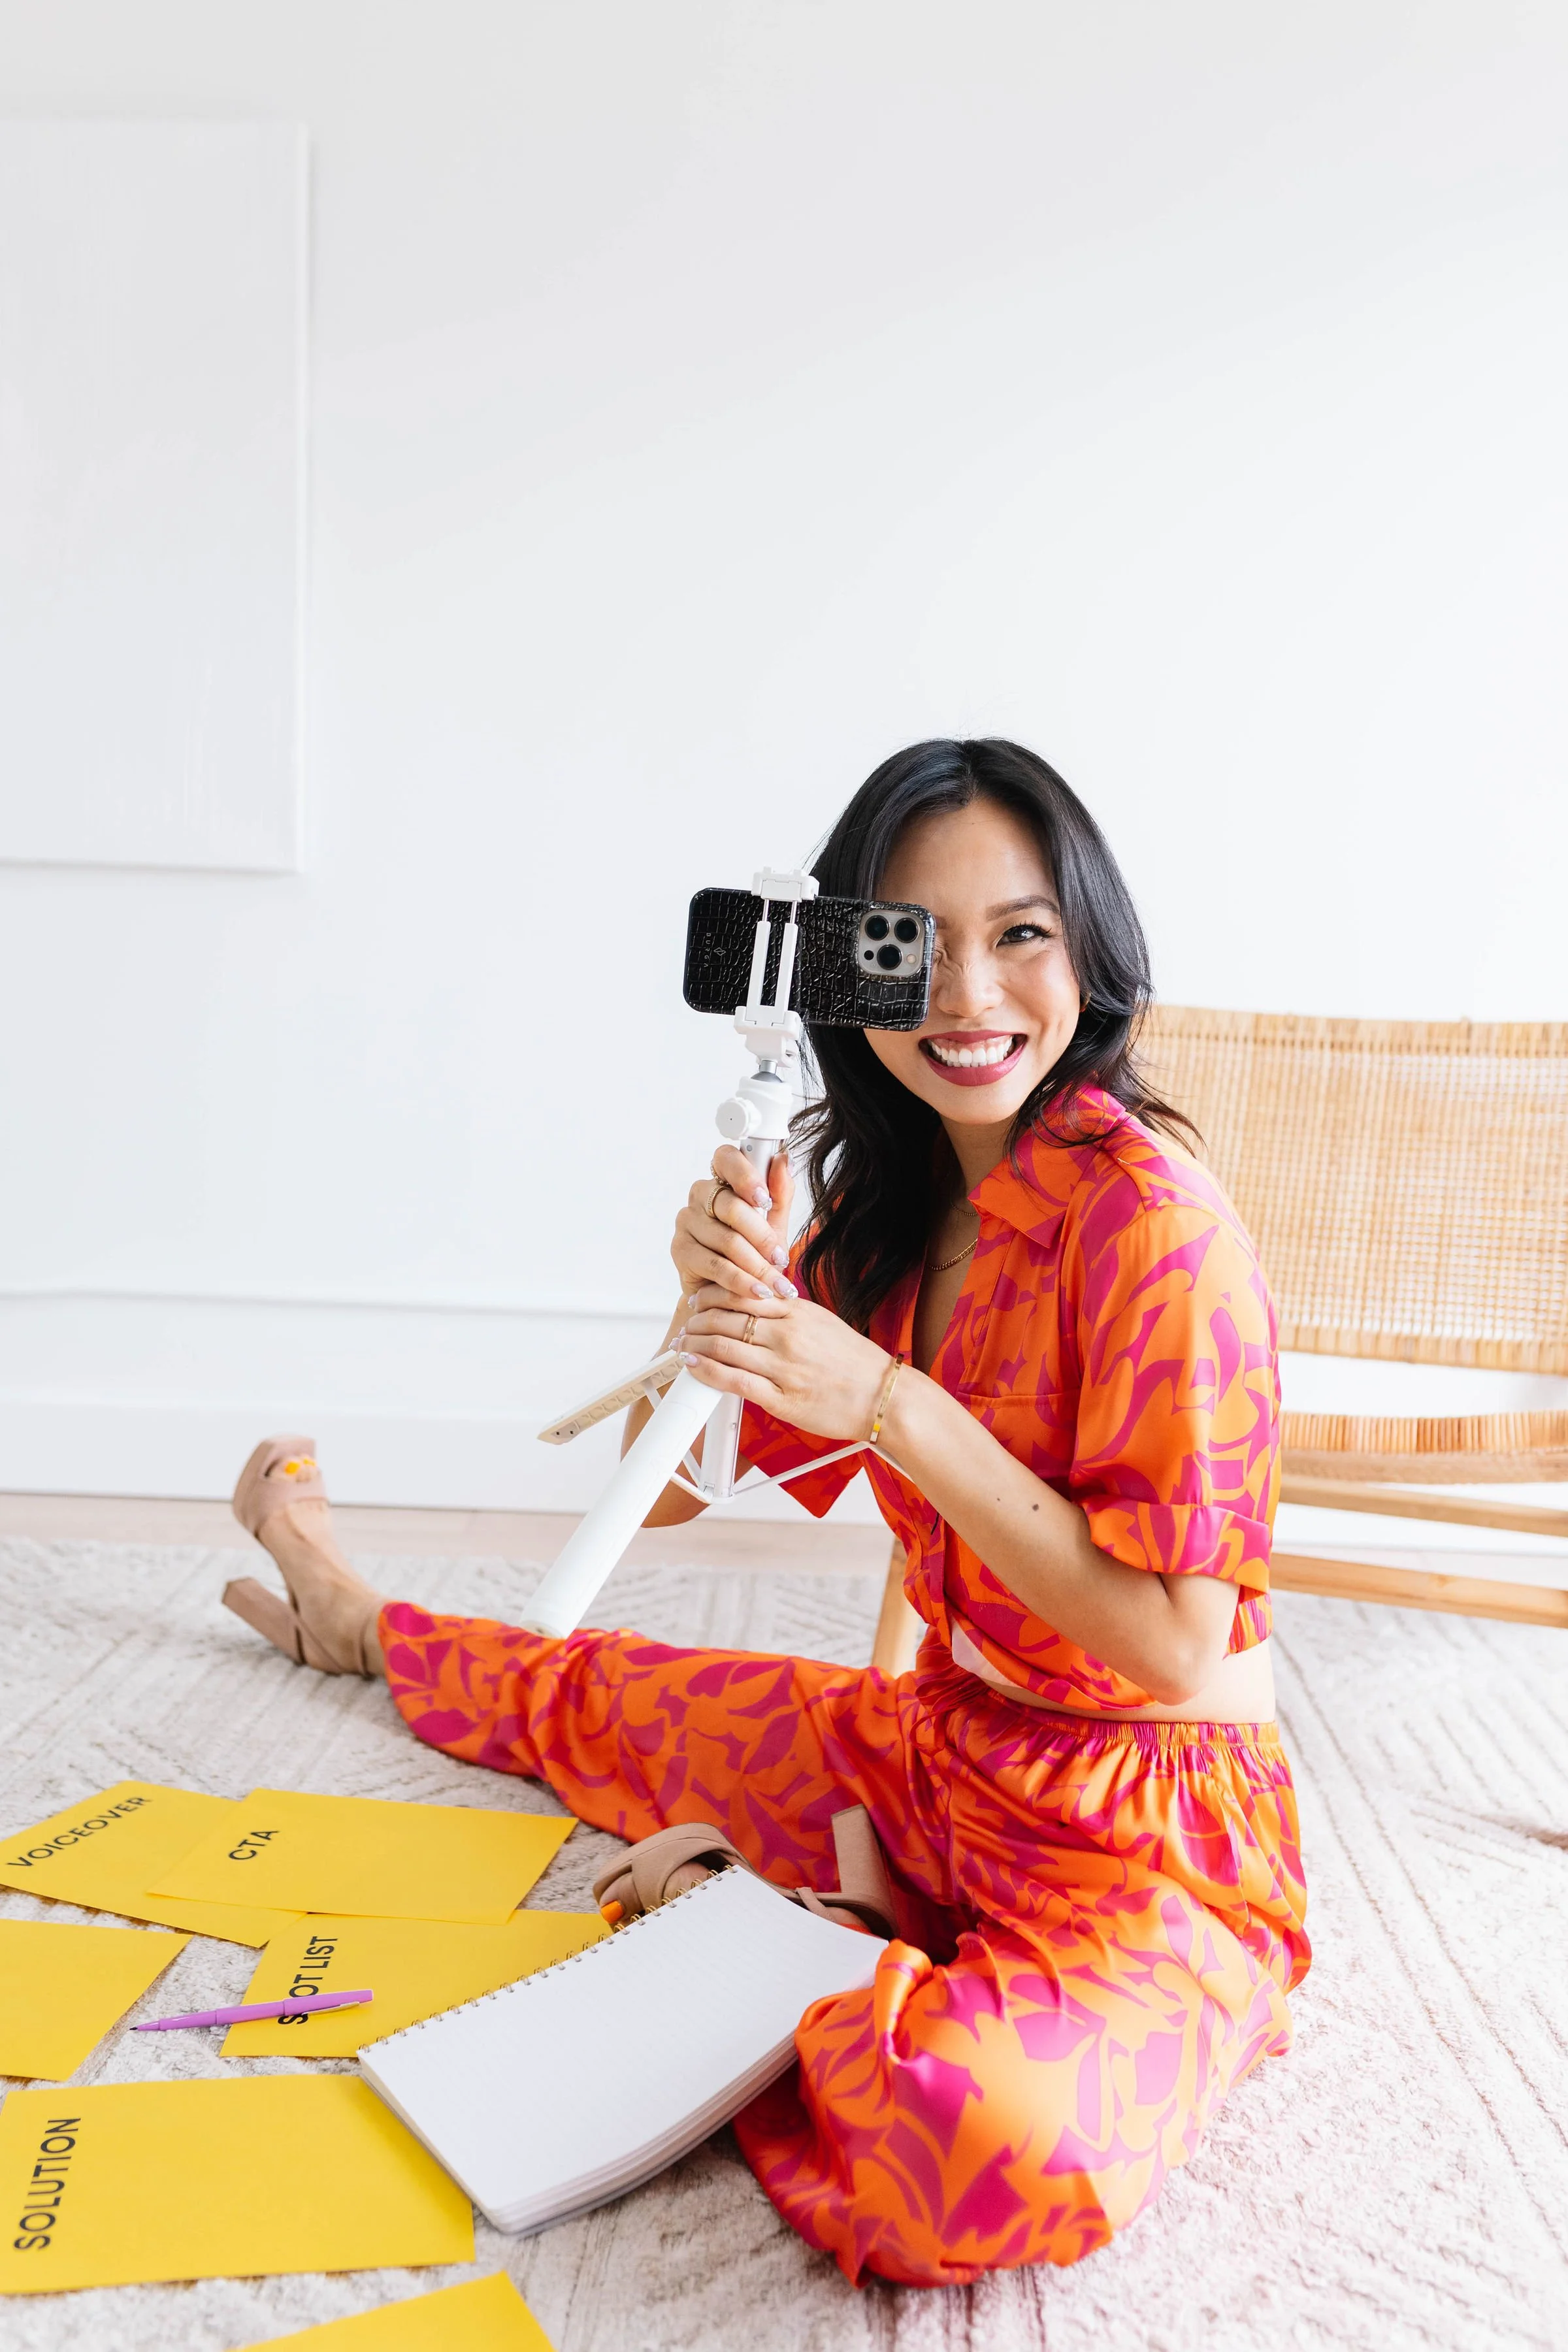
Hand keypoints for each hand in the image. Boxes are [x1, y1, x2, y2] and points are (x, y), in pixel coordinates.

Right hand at [671, 1146, 797, 1306]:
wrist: (729, 1289)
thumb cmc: (753, 1250)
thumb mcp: (773, 1223)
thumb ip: (780, 1194)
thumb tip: (782, 1160)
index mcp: (722, 1179)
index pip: (726, 1159)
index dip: (746, 1176)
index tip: (765, 1200)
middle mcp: (699, 1195)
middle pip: (730, 1206)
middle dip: (761, 1236)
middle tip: (781, 1258)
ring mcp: (686, 1221)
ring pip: (726, 1240)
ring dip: (757, 1266)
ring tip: (778, 1284)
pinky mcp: (680, 1250)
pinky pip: (716, 1265)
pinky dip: (741, 1282)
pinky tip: (759, 1292)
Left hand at [676, 1289, 891, 1442]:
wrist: (883, 1397)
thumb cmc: (855, 1363)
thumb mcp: (823, 1322)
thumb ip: (789, 1313)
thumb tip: (758, 1303)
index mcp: (797, 1312)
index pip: (742, 1293)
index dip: (712, 1295)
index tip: (699, 1299)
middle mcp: (787, 1335)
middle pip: (726, 1317)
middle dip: (697, 1321)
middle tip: (686, 1325)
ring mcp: (783, 1366)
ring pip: (724, 1346)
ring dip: (695, 1345)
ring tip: (684, 1346)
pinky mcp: (781, 1398)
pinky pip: (734, 1381)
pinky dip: (708, 1372)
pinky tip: (695, 1367)